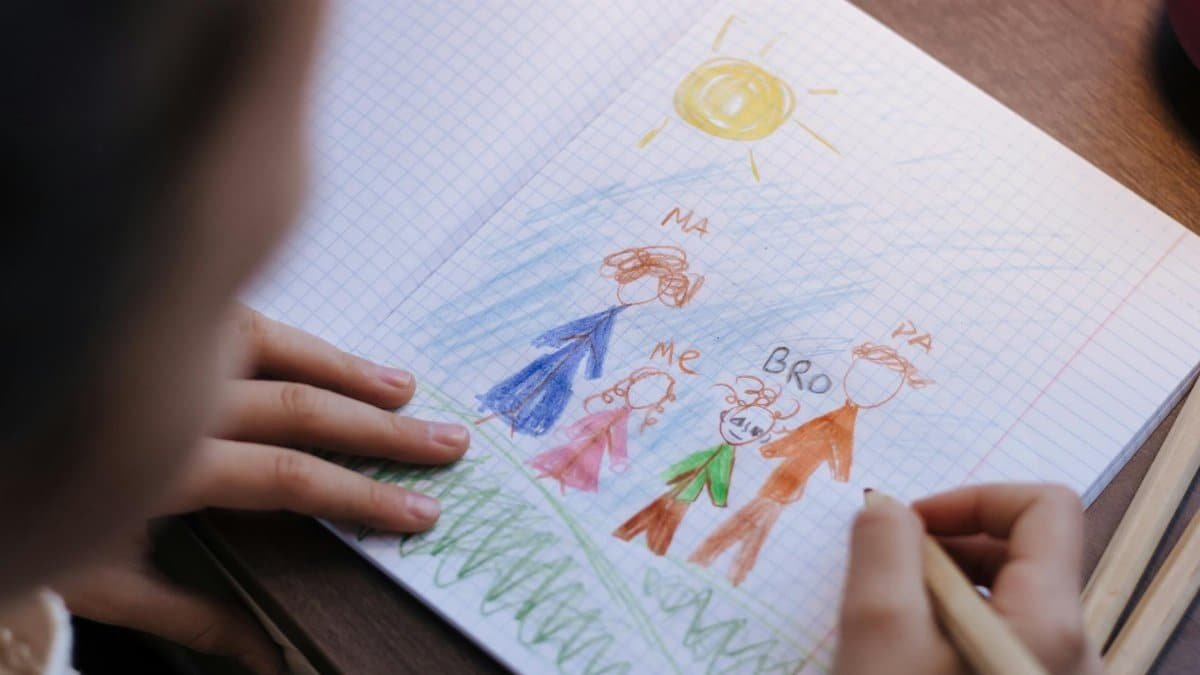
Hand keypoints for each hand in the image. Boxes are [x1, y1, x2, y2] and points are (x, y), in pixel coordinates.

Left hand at [64, 307, 469, 672]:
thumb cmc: (26, 519)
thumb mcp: (102, 578)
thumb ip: (192, 615)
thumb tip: (267, 657)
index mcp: (167, 462)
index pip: (291, 477)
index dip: (363, 497)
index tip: (422, 513)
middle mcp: (176, 394)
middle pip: (304, 407)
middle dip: (386, 431)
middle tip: (450, 444)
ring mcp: (170, 351)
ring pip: (280, 348)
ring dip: (350, 370)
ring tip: (408, 390)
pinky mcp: (162, 328)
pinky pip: (247, 325)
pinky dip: (299, 340)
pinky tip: (331, 357)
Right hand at [833, 483, 1102, 674]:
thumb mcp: (878, 629)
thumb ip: (883, 549)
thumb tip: (887, 508)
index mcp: (1051, 618)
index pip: (1046, 506)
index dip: (972, 498)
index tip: (911, 525)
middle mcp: (1074, 648)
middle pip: (1024, 551)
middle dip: (949, 545)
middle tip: (888, 573)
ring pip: (1008, 597)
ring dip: (945, 587)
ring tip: (893, 618)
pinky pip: (1001, 635)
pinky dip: (953, 624)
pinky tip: (908, 654)